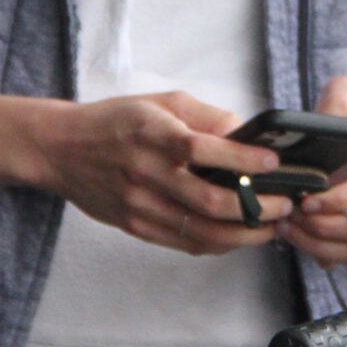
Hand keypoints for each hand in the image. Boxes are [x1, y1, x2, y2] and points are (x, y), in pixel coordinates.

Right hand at [0, 91, 288, 255]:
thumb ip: (207, 117)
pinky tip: (241, 235)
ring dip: (245, 234)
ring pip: (201, 231)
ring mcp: (140, 205)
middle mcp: (146, 172)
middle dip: (256, 207)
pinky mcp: (137, 226)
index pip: (204, 150)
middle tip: (286, 203)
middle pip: (209, 201)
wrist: (61, 149)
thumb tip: (250, 135)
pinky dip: (220, 243)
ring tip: (273, 226)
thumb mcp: (162, 103)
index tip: (275, 163)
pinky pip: (186, 243)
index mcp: (154, 134)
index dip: (244, 160)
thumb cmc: (118, 121)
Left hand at [281, 76, 346, 269]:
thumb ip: (339, 99)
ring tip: (288, 226)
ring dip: (321, 244)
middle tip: (292, 213)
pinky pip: (345, 258)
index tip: (310, 199)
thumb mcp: (345, 94)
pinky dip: (317, 252)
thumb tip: (329, 119)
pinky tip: (292, 233)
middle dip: (327, 227)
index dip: (346, 199)